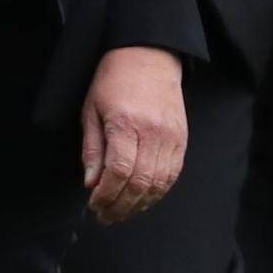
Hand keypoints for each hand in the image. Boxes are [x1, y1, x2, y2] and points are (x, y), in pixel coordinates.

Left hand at [80, 45, 187, 225]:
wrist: (148, 56)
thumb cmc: (114, 80)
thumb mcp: (91, 110)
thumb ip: (93, 149)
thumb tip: (91, 183)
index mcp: (126, 123)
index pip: (119, 172)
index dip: (106, 195)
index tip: (94, 204)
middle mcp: (152, 132)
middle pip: (140, 183)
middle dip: (120, 206)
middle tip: (105, 216)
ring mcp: (170, 137)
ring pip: (158, 184)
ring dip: (139, 204)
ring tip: (121, 212)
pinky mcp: (181, 140)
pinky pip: (171, 175)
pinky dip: (156, 192)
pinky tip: (142, 199)